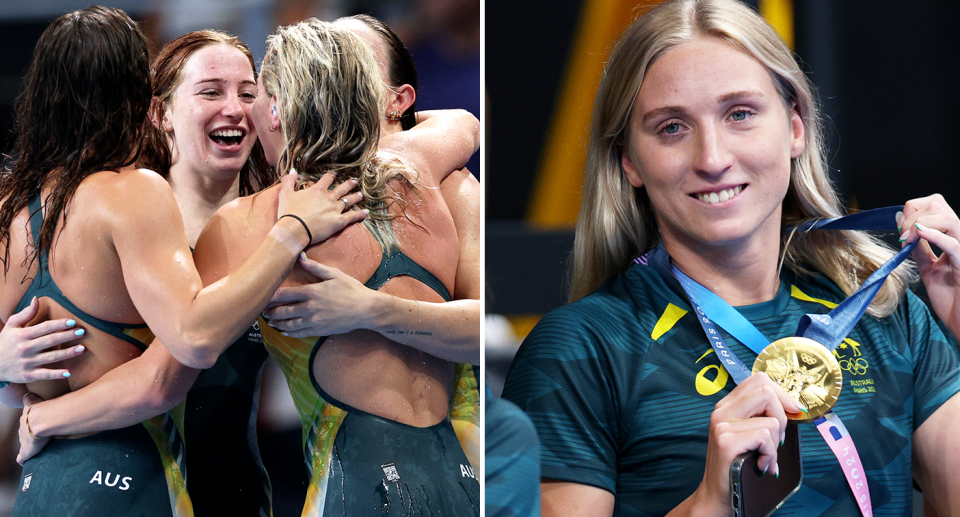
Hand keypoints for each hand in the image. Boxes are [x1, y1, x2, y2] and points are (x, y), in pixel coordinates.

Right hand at [0, 297, 84, 382]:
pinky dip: (56, 374)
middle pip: (50, 341)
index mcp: (22, 335)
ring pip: (51, 357)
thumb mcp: (11, 326)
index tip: (72, 322)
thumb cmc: (4, 342)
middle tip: (82, 332)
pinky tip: (68, 372)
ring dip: (68, 353)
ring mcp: (27, 363)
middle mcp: (25, 348)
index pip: (44, 327)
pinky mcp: (28, 375)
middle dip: (67, 336)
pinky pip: (44, 375)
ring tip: (82, 348)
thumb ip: (25, 313)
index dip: (59, 324)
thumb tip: (36, 299)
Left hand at [18, 392, 49, 464]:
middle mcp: (22, 430)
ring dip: (29, 446)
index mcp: (24, 419)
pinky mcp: (25, 452)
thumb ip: (29, 397)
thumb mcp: (33, 400)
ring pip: (24, 444)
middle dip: (29, 434)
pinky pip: (22, 458)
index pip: (25, 422)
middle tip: (38, 437)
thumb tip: (26, 394)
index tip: (33, 426)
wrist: (41, 421)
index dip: (29, 424)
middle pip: (24, 433)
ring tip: (36, 449)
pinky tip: (26, 462)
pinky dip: (23, 460)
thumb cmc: (41, 410)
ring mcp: (23, 441)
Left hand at [264, 255, 377, 336]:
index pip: (285, 294)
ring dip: (278, 323)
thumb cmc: (352, 289)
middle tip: (262, 311)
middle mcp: (310, 308)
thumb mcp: (334, 274)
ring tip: (270, 322)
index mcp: (312, 292)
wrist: (366, 310)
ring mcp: (314, 321)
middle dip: (271, 312)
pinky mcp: (320, 330)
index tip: (262, 296)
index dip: (271, 296)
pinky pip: (300, 333)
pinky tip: (284, 331)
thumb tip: (300, 257)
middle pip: (284, 311)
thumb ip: (315, 267)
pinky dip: (290, 332)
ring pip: (290, 324)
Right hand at [276, 170, 366, 245]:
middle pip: (342, 188)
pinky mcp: (339, 221)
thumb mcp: (285, 193)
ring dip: (356, 197)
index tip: (335, 175)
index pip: (327, 179)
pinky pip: (352, 216)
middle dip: (349, 184)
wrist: (295, 229)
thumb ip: (289, 180)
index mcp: (317, 190)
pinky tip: (366, 212)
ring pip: (349, 200)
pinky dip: (360, 214)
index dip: (331, 176)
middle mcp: (329, 198)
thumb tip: (293, 170)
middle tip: (355, 181)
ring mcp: (335, 209)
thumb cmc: (289, 212)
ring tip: (361, 194)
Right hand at [693, 373, 803, 514]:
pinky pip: (765, 437)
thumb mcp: (746, 434)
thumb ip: (760, 416)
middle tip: (776, 438)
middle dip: (782, 416)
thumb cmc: (737, 465)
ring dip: (775, 443)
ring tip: (765, 457)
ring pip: (770, 419)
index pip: (759, 380)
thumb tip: (793, 407)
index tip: (791, 412)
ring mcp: (722, 425)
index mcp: (727, 405)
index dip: (781, 394)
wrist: (717, 494)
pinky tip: (761, 465)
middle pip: (766, 390)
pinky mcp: (726, 441)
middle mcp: (722, 410)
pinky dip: (770, 454)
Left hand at [897, 195, 959, 337]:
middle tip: (902, 235)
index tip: (899, 229)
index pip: (934, 204)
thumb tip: (899, 220)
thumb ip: (917, 245)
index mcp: (953, 237)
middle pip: (939, 202)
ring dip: (918, 223)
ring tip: (906, 240)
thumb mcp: (928, 267)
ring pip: (947, 218)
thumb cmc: (951, 297)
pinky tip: (918, 234)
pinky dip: (934, 235)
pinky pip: (953, 244)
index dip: (912, 210)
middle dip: (913, 212)